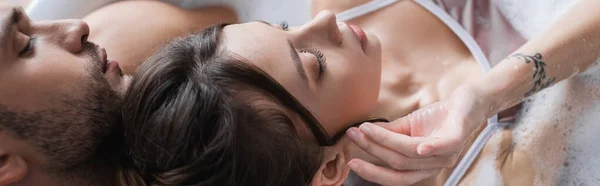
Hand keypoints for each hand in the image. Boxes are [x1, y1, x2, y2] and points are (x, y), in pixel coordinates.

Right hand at [346, 85, 490, 184]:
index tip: (351, 161)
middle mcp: (434, 165)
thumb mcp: (408, 125)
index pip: (395, 176)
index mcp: (422, 166)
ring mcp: (447, 154)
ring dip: (385, 141)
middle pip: (398, 164)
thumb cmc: (438, 116)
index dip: (373, 172)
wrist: (468, 101)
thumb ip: (388, 133)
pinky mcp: (457, 138)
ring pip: (411, 152)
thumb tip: (361, 132)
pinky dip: (430, 148)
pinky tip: (418, 146)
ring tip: (366, 128)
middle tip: (353, 136)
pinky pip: (442, 147)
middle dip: (373, 151)